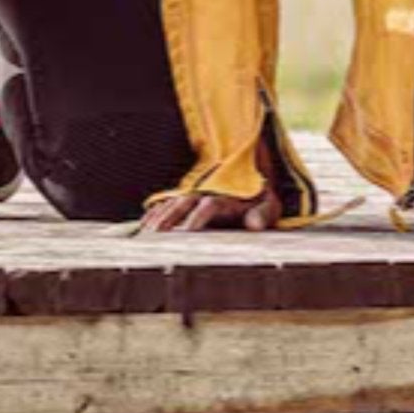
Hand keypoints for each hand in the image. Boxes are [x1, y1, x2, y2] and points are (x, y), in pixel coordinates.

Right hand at [139, 188, 277, 233]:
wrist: (251, 178)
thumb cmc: (260, 199)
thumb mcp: (269, 205)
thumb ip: (263, 214)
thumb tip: (254, 225)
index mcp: (225, 196)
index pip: (208, 206)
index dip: (197, 218)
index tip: (186, 232)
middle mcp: (206, 193)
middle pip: (183, 204)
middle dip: (169, 218)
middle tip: (155, 234)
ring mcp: (194, 194)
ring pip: (172, 203)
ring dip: (158, 217)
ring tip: (146, 233)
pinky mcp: (187, 198)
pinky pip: (167, 202)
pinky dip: (155, 212)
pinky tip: (144, 224)